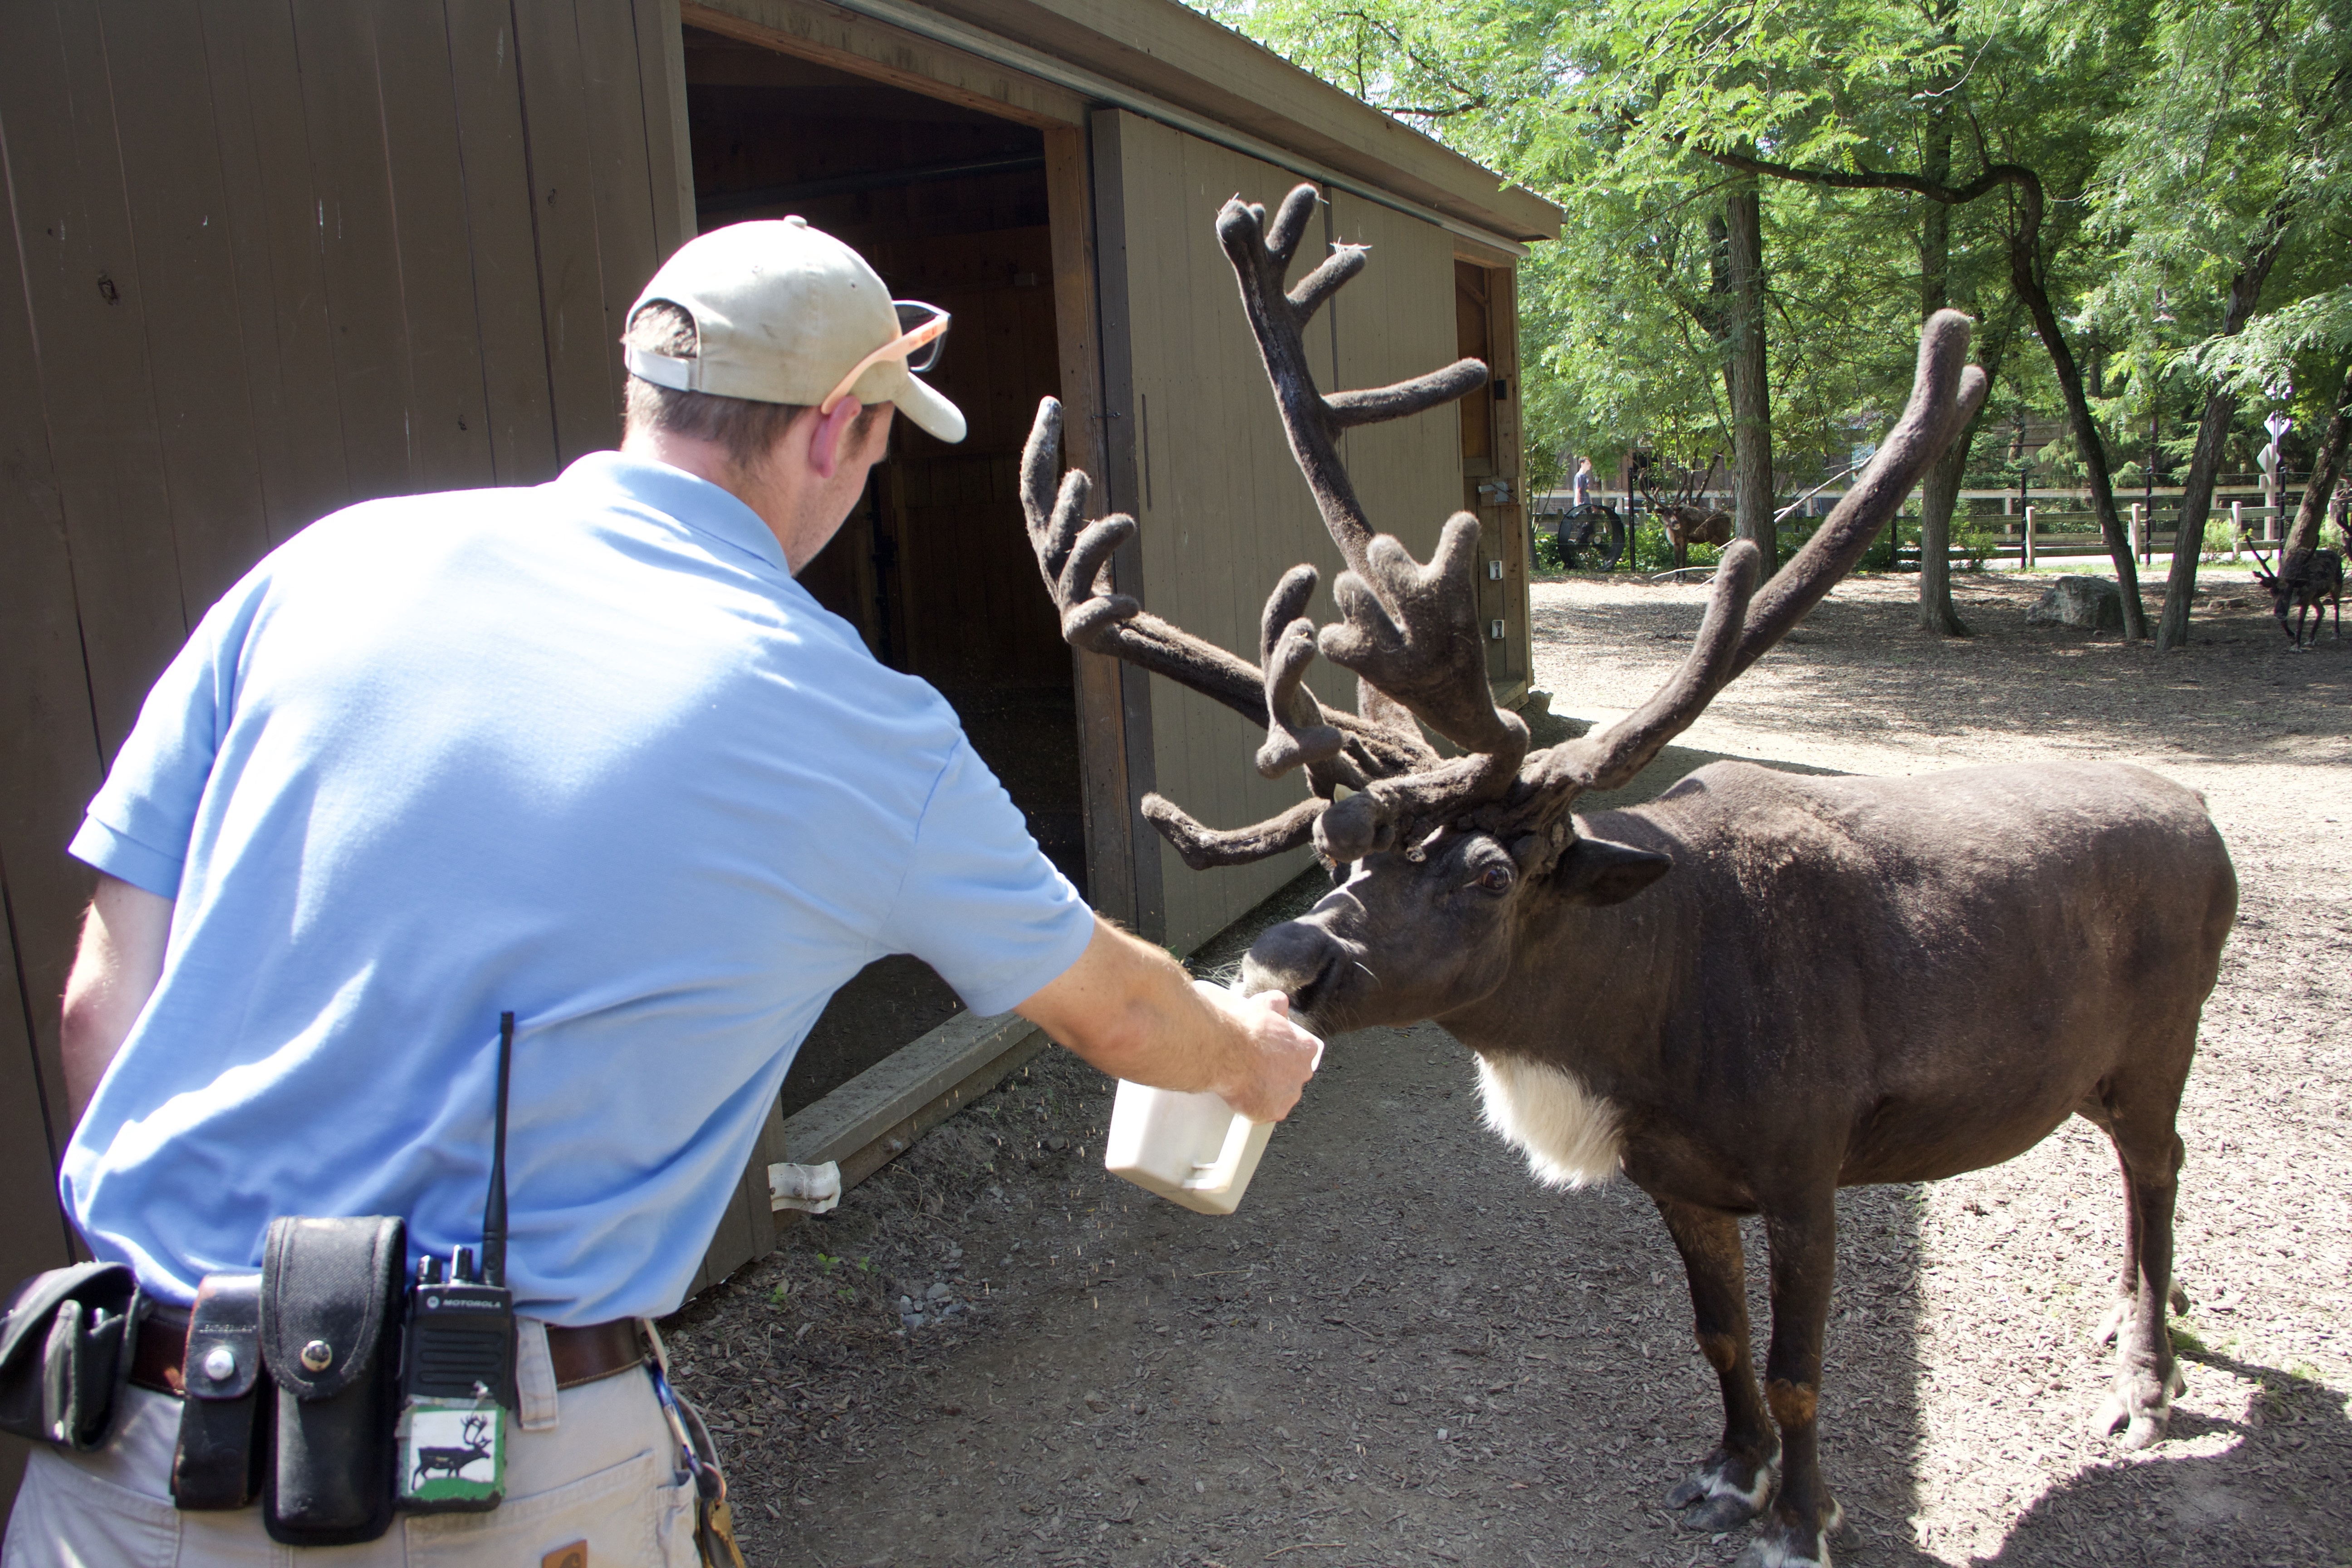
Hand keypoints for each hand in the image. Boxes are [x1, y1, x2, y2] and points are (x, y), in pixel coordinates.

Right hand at [1198, 981, 1322, 1122]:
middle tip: (1256, 1067)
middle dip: (1277, 1073)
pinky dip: (1254, 1108)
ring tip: (1247, 1081)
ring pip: (1280, 1096)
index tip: (1272, 1053)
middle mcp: (1302, 1073)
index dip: (1286, 1053)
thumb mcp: (1264, 1004)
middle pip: (1293, 1076)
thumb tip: (1278, 1002)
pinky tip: (1242, 1096)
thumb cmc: (1244, 1029)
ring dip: (1267, 1091)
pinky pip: (1265, 1113)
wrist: (1226, 1051)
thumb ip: (1276, 1003)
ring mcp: (1288, 1095)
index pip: (1303, 1053)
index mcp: (1305, 1048)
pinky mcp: (1272, 1112)